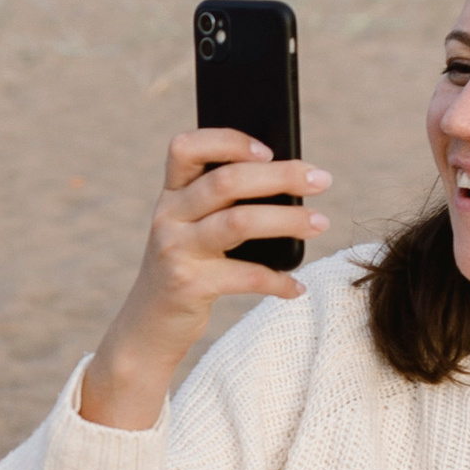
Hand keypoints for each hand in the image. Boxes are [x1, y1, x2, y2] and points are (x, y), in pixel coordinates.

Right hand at [79, 128, 330, 431]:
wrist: (147, 328)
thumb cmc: (186, 270)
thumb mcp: (191, 231)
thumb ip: (221, 206)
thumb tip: (290, 183)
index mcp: (170, 195)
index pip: (186, 148)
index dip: (228, 141)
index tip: (269, 150)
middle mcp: (168, 217)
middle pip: (227, 181)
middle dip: (280, 176)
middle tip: (322, 179)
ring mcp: (175, 250)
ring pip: (238, 221)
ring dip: (287, 220)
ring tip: (320, 222)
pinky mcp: (188, 285)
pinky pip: (245, 276)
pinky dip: (277, 281)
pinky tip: (296, 287)